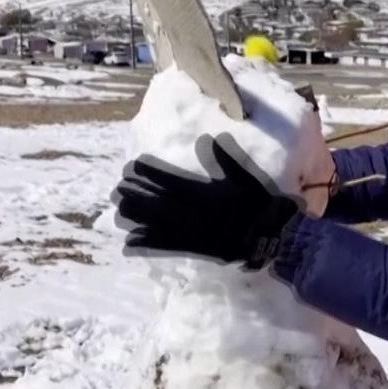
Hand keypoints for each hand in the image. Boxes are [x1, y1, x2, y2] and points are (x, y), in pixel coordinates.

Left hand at [112, 133, 301, 269]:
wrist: (270, 238)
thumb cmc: (259, 205)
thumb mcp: (247, 178)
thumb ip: (228, 160)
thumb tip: (209, 139)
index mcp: (209, 196)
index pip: (174, 183)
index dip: (152, 175)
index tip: (133, 166)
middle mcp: (198, 215)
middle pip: (161, 205)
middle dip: (139, 196)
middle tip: (118, 189)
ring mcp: (195, 234)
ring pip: (160, 226)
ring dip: (139, 219)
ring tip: (119, 212)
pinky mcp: (195, 249)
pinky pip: (168, 248)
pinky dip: (149, 246)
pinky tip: (129, 244)